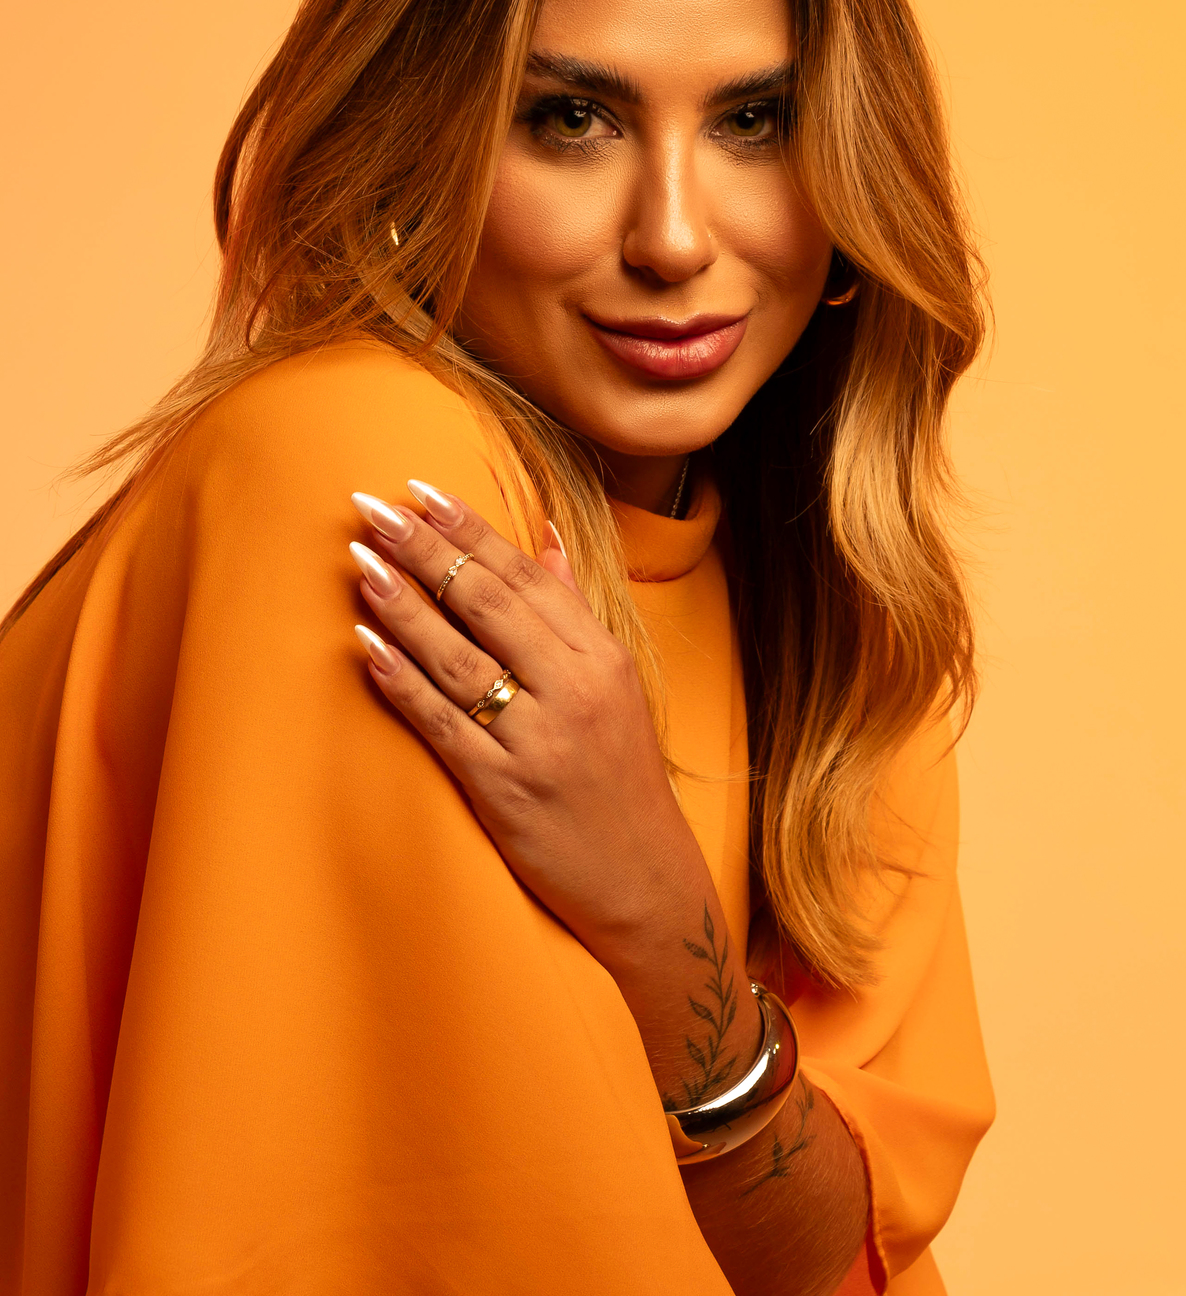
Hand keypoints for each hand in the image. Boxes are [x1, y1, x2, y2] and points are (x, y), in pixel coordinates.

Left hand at [347, 481, 706, 962]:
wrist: (645, 878)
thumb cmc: (620, 773)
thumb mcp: (615, 682)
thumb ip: (572, 607)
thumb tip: (545, 534)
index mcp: (599, 654)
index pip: (522, 574)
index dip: (466, 527)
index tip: (418, 489)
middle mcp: (573, 689)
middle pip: (484, 602)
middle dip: (422, 548)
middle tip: (369, 508)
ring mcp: (538, 740)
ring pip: (456, 657)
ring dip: (401, 605)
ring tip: (358, 562)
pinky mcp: (504, 790)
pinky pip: (442, 724)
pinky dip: (402, 681)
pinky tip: (366, 646)